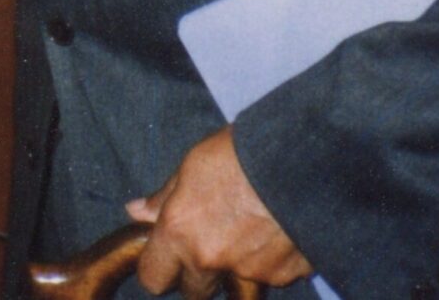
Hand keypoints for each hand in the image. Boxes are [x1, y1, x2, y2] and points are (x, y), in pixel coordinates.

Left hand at [125, 128, 310, 298]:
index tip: (166, 255)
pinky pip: (270, 277)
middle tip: (209, 243)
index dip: (158, 268)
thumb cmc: (241, 152)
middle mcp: (211, 259)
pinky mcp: (285, 274)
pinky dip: (270, 261)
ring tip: (249, 231)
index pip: (153, 278)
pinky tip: (277, 231)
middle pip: (194, 292)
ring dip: (235, 268)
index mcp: (180, 232)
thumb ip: (165, 197)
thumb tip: (137, 212)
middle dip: (197, 275)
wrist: (301, 158)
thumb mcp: (192, 165)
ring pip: (233, 284)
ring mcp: (250, 271)